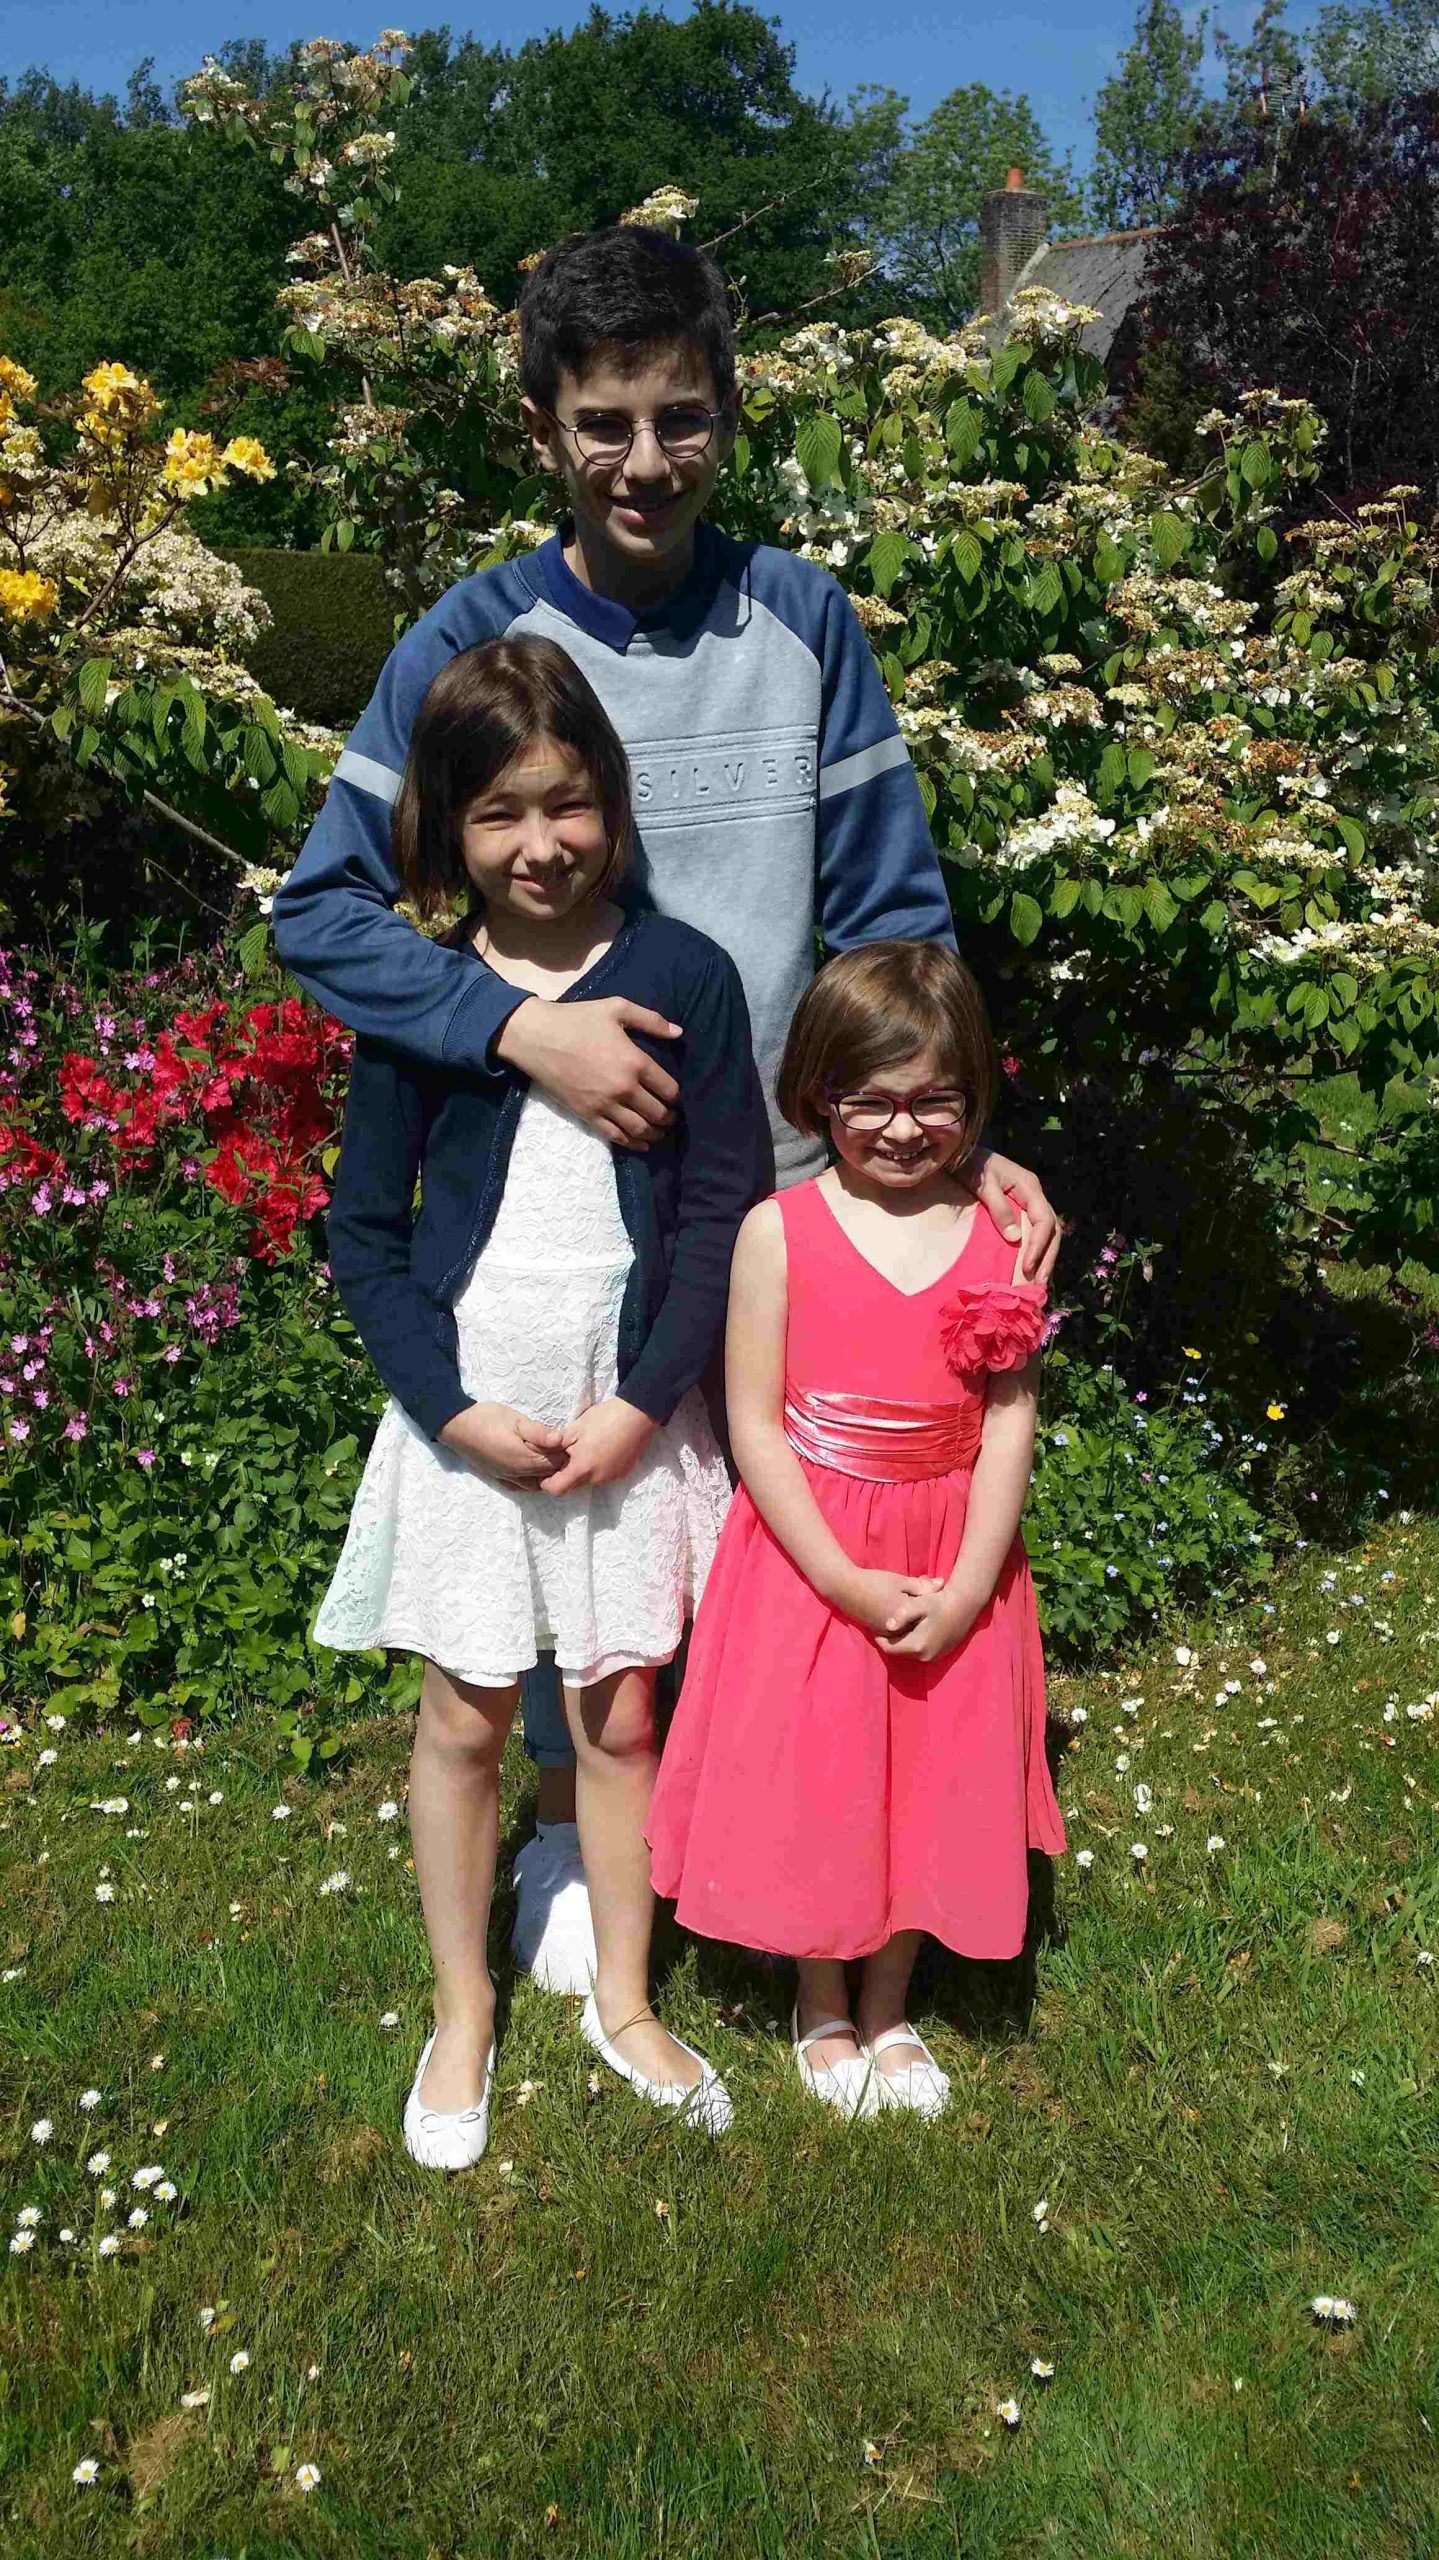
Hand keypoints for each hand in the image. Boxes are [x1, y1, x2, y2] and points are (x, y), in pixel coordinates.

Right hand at [439, 1401, 567, 1487]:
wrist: (458, 1426)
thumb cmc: (488, 1419)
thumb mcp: (516, 1420)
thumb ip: (539, 1432)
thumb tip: (561, 1440)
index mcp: (525, 1459)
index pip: (556, 1463)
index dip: (564, 1452)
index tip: (567, 1440)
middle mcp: (517, 1474)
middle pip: (547, 1474)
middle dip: (557, 1463)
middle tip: (559, 1446)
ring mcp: (507, 1477)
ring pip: (535, 1484)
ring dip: (544, 1473)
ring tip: (546, 1456)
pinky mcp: (498, 1477)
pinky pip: (520, 1486)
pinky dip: (530, 1481)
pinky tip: (531, 1470)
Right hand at [494, 996, 680, 1148]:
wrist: (537, 1037)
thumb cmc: (577, 1019)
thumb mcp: (617, 1008)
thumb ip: (650, 1020)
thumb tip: (678, 1033)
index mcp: (635, 1062)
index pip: (669, 1089)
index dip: (676, 1096)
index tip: (675, 1097)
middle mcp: (624, 1088)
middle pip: (658, 1113)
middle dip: (669, 1118)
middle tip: (672, 1117)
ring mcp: (605, 1105)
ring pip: (640, 1130)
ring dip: (655, 1134)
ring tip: (660, 1133)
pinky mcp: (587, 1115)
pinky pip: (616, 1136)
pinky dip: (633, 1143)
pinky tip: (641, 1144)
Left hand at [539, 1397, 655, 1495]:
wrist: (638, 1414)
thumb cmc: (604, 1418)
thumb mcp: (575, 1428)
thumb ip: (556, 1445)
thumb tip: (540, 1453)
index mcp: (582, 1467)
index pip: (557, 1489)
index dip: (548, 1484)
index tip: (545, 1475)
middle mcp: (597, 1478)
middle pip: (574, 1485)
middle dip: (568, 1474)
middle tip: (568, 1454)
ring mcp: (612, 1477)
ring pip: (590, 1480)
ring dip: (585, 1470)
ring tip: (588, 1448)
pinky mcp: (624, 1473)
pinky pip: (605, 1475)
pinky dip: (600, 1467)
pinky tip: (603, 1449)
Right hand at [839, 1567, 944, 1637]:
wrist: (845, 1588)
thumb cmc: (874, 1582)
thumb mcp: (900, 1581)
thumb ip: (922, 1585)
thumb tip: (943, 1584)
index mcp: (907, 1615)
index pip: (928, 1614)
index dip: (933, 1604)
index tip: (934, 1595)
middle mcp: (898, 1629)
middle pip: (919, 1625)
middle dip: (924, 1615)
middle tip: (925, 1604)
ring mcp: (887, 1633)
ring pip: (908, 1631)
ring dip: (913, 1623)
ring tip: (914, 1610)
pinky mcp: (879, 1633)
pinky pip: (897, 1633)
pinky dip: (902, 1626)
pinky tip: (902, 1615)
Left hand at [875, 1580, 982, 1663]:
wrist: (964, 1606)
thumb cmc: (939, 1602)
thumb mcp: (919, 1604)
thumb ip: (902, 1615)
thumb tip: (887, 1626)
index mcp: (918, 1645)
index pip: (889, 1649)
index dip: (879, 1639)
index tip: (874, 1627)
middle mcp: (926, 1656)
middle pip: (898, 1653)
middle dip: (890, 1641)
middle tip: (883, 1627)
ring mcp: (934, 1657)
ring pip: (909, 1653)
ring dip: (901, 1643)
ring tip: (896, 1628)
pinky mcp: (940, 1655)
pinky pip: (920, 1653)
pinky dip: (912, 1644)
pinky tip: (912, 1630)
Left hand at [975, 1150, 1061, 1283]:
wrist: (960, 1153)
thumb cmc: (970, 1165)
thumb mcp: (982, 1184)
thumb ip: (999, 1209)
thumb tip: (1015, 1239)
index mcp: (1029, 1187)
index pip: (1044, 1221)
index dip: (1038, 1246)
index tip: (1027, 1267)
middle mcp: (1034, 1195)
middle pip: (1052, 1230)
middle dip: (1047, 1257)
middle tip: (1039, 1283)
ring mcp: (1029, 1202)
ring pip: (1047, 1233)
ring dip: (1044, 1257)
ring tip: (1038, 1282)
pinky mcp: (1020, 1208)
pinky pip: (1034, 1231)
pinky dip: (1035, 1250)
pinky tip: (1030, 1267)